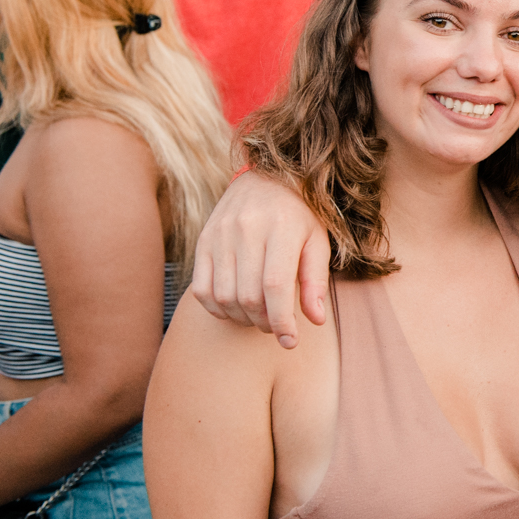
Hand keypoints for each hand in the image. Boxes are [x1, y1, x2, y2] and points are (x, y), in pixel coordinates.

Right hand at [189, 170, 331, 348]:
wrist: (266, 176)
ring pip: (224, 296)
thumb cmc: (300, 214)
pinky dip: (217, 308)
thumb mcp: (317, 241)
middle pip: (249, 296)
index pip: (275, 287)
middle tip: (277, 326)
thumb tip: (315, 321)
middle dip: (264, 322)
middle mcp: (247, 230)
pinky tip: (235, 308)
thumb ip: (315, 281)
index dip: (282, 320)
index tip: (290, 341)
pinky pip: (201, 289)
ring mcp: (220, 235)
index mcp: (281, 228)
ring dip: (242, 318)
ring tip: (260, 317)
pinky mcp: (202, 241)